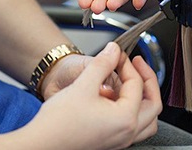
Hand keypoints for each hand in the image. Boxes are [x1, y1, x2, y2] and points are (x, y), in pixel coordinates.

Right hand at [19, 42, 161, 149]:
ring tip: (133, 83)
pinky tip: (118, 99)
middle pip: (152, 104)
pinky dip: (134, 111)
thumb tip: (114, 50)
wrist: (39, 144)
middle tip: (135, 65)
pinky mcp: (111, 143)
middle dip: (146, 80)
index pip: (137, 85)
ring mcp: (120, 141)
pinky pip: (135, 127)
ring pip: (147, 119)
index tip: (117, 55)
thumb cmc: (58, 122)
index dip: (127, 65)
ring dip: (144, 99)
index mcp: (125, 119)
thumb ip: (103, 63)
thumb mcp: (83, 84)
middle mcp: (127, 133)